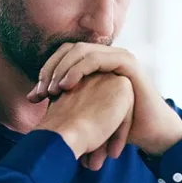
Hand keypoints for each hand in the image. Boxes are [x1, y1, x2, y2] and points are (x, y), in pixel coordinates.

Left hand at [27, 43, 181, 156]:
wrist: (149, 133)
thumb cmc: (117, 125)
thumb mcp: (85, 109)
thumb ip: (63, 99)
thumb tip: (31, 97)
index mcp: (96, 62)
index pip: (64, 55)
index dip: (46, 71)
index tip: (35, 96)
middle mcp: (106, 54)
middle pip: (69, 49)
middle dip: (50, 69)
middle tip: (40, 92)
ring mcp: (117, 56)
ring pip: (80, 51)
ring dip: (61, 68)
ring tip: (51, 90)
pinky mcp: (127, 63)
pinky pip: (96, 59)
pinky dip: (77, 70)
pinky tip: (65, 86)